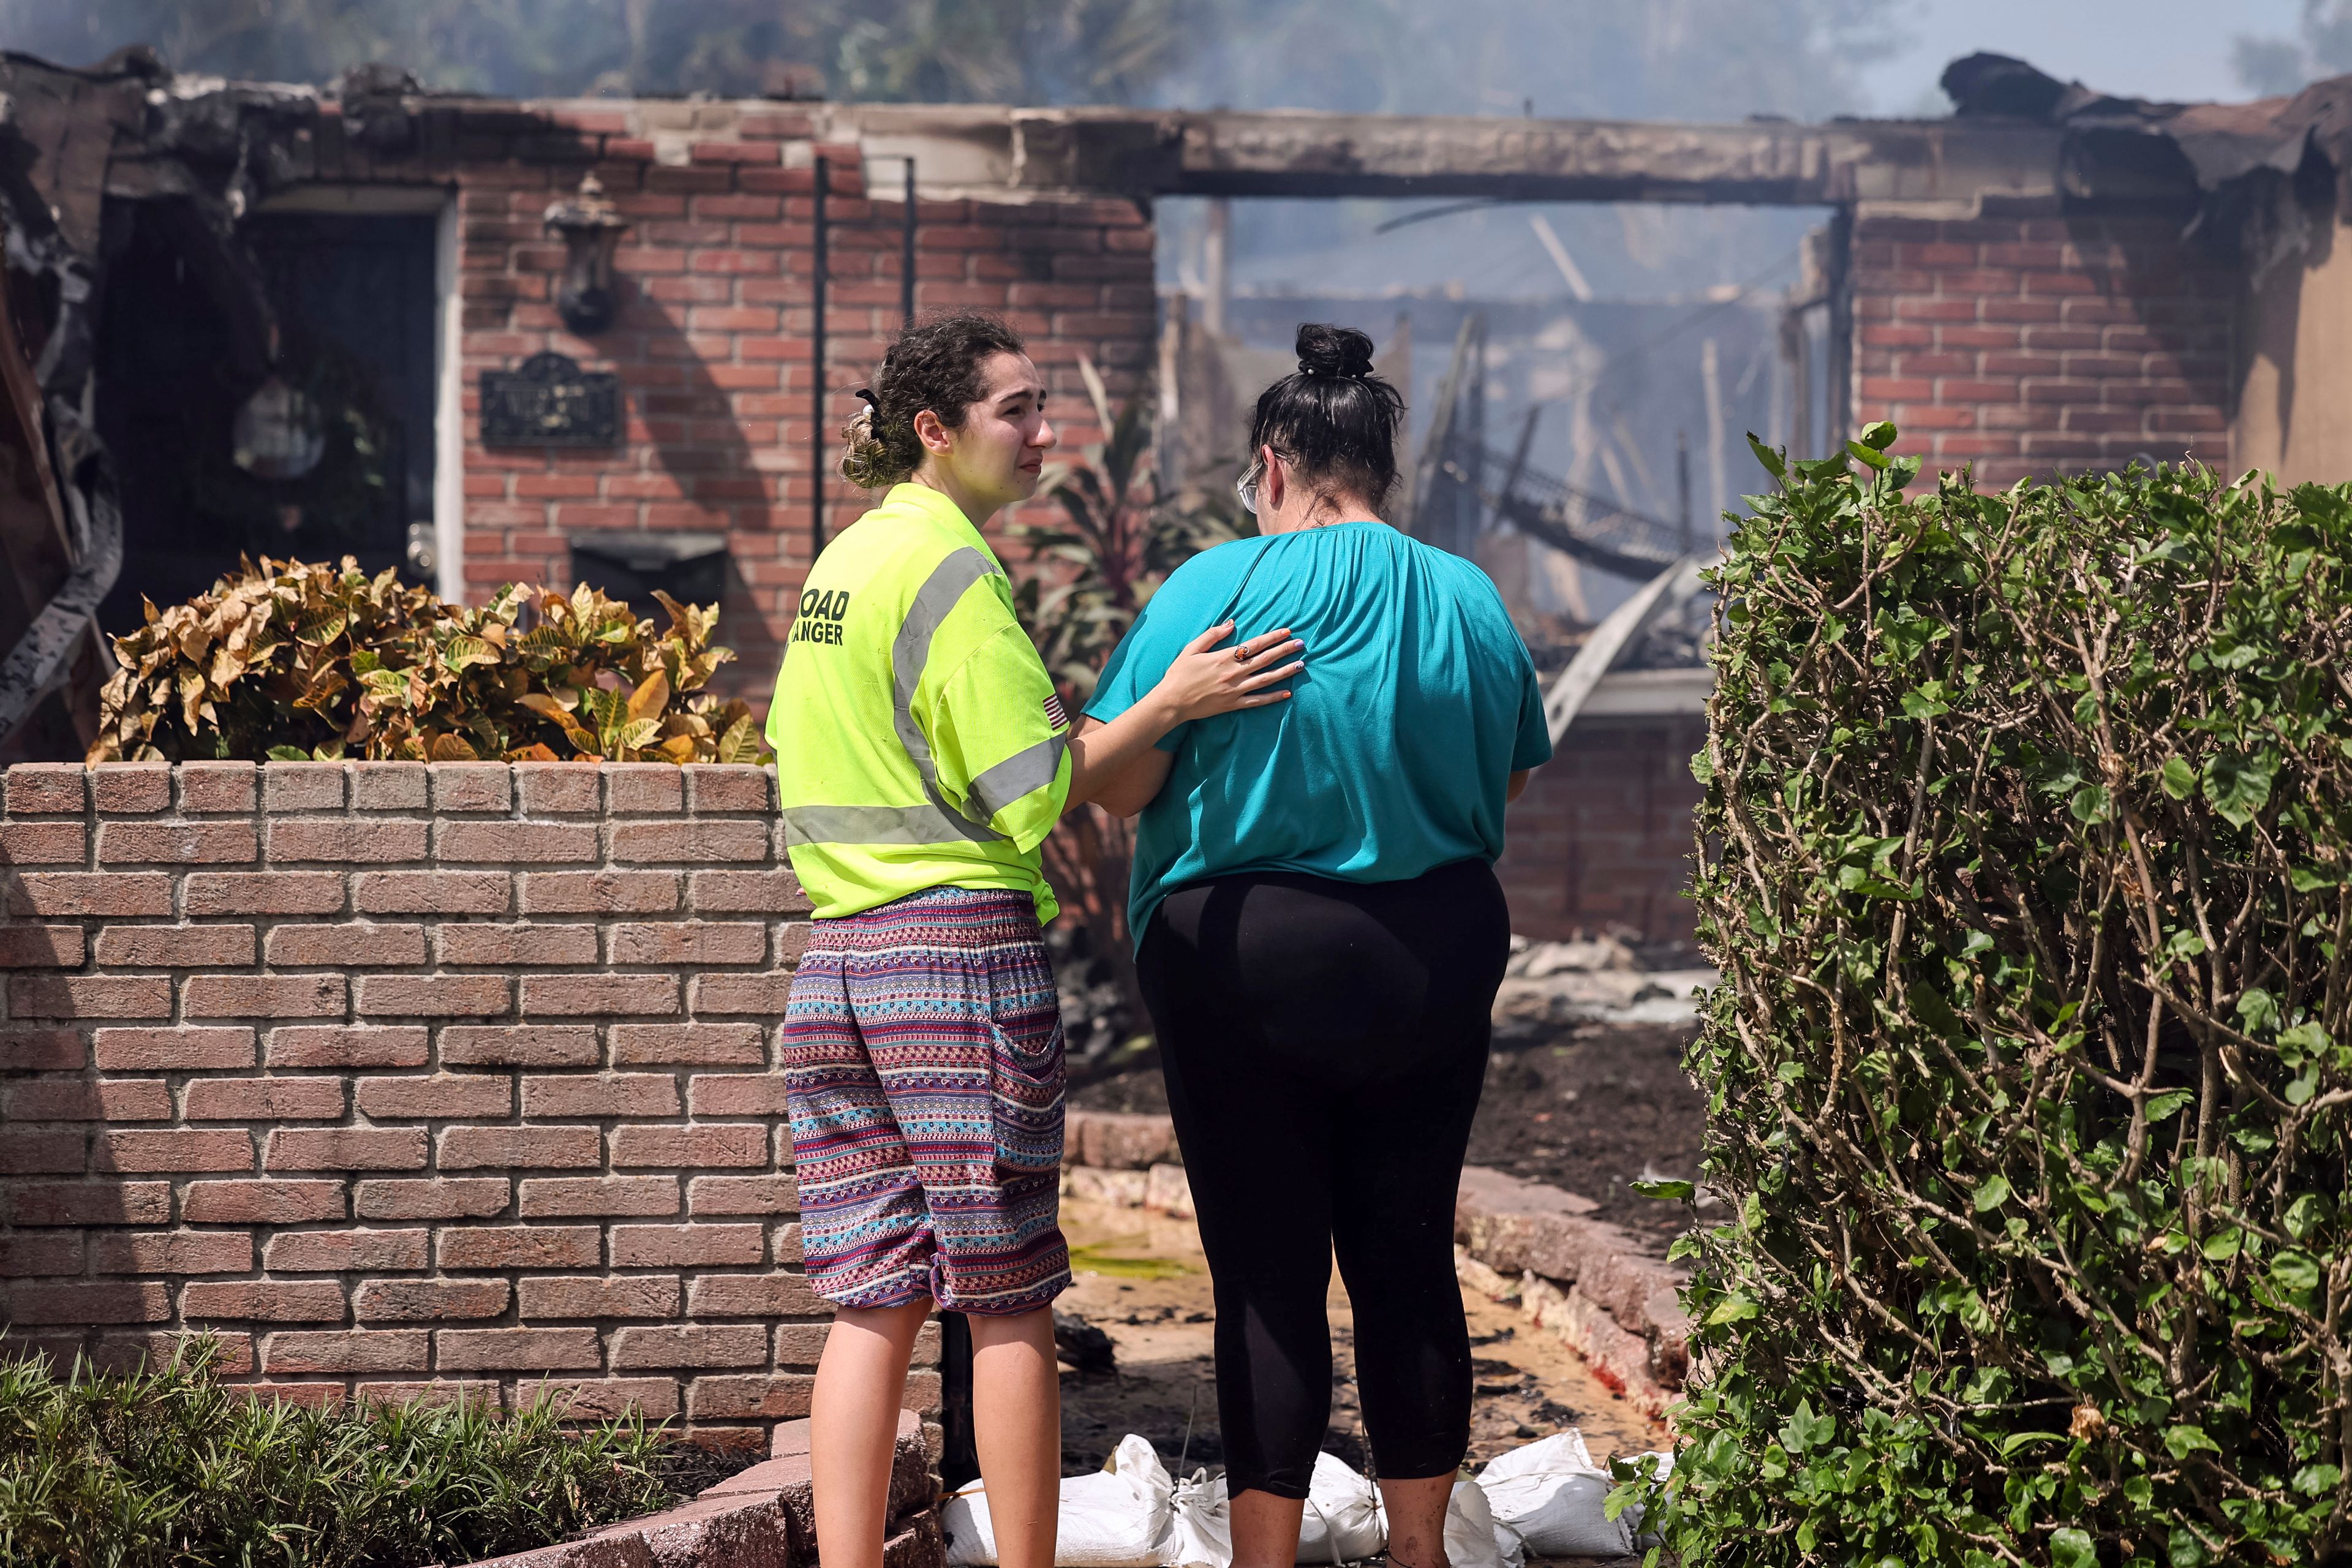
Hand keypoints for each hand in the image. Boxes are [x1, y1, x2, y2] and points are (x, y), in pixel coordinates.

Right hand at [1150, 620, 1303, 723]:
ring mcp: (1235, 690)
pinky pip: (1258, 701)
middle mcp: (1233, 673)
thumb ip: (1213, 635)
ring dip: (1285, 671)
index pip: (1255, 645)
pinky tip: (1287, 693)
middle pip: (1265, 660)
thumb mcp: (1192, 649)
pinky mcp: (1233, 705)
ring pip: (1266, 679)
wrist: (1172, 702)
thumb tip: (1233, 623)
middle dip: (1285, 650)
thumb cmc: (1179, 673)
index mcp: (1224, 657)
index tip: (1287, 632)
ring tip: (1300, 665)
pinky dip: (1273, 697)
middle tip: (1302, 644)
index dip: (1273, 637)